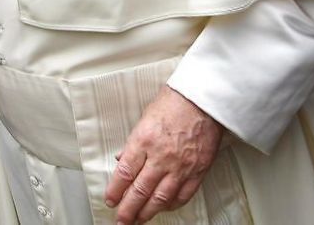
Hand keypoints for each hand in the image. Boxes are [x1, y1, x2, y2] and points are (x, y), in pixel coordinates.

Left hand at [104, 86, 221, 223]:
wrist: (204, 100)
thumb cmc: (175, 102)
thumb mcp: (144, 118)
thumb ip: (134, 143)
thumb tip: (123, 160)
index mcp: (144, 141)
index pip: (125, 173)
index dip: (115, 191)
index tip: (110, 199)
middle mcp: (161, 157)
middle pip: (140, 190)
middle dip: (128, 209)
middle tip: (121, 219)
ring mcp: (180, 166)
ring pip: (160, 198)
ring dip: (147, 212)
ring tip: (139, 220)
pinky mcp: (197, 171)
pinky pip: (183, 195)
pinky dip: (172, 205)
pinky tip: (164, 208)